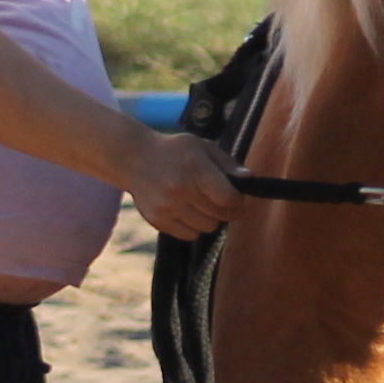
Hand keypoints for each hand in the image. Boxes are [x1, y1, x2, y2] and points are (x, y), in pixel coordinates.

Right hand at [122, 127, 241, 242]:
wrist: (133, 158)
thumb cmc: (174, 151)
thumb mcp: (202, 147)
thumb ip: (228, 164)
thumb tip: (250, 179)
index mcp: (196, 170)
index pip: (228, 198)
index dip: (238, 202)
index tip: (238, 199)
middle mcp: (181, 190)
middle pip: (220, 215)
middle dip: (228, 211)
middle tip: (224, 203)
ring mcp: (168, 207)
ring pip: (207, 227)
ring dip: (212, 220)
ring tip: (205, 206)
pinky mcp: (157, 220)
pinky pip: (189, 235)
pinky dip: (195, 228)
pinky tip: (191, 213)